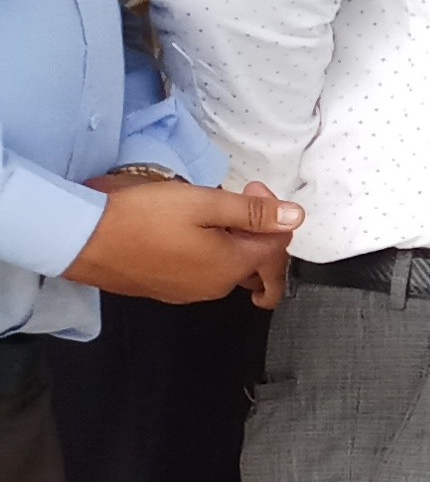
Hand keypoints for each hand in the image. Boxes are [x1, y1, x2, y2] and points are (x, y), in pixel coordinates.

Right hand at [67, 175, 299, 305]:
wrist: (80, 239)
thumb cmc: (142, 217)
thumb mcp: (203, 203)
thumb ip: (253, 213)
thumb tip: (296, 218)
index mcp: (232, 266)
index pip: (278, 244)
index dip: (273, 213)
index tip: (250, 189)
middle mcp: (216, 287)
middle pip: (256, 260)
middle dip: (258, 229)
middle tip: (238, 198)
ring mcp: (189, 292)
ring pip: (228, 265)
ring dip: (232, 239)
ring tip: (211, 211)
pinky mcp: (165, 289)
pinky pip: (202, 271)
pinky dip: (208, 251)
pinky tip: (189, 230)